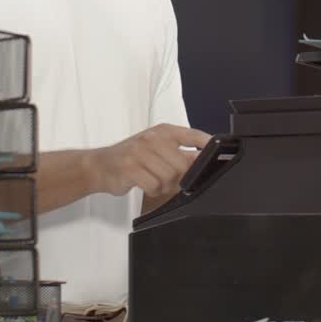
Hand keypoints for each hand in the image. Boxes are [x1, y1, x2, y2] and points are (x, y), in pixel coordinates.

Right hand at [87, 123, 211, 196]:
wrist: (99, 165)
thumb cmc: (131, 157)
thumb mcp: (156, 148)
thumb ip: (180, 153)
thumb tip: (205, 160)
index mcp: (164, 131)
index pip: (193, 135)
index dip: (209, 144)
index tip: (221, 152)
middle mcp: (153, 138)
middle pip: (183, 165)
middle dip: (178, 178)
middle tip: (167, 178)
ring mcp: (140, 152)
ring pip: (169, 177)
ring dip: (164, 186)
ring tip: (152, 180)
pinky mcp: (130, 167)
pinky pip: (154, 185)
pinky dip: (152, 190)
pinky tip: (145, 184)